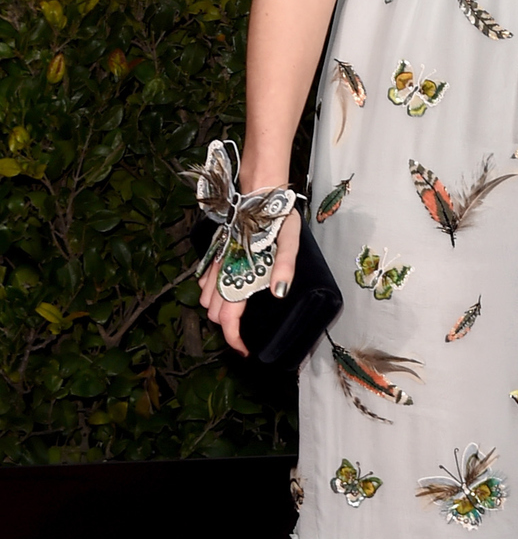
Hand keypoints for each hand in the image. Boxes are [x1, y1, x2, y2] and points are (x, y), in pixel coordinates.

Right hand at [198, 208, 300, 357]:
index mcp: (241, 272)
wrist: (258, 189)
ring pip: (207, 299)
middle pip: (214, 313)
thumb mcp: (289, 239)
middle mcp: (224, 270)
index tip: (244, 349)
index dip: (234, 338)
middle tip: (247, 331)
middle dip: (228, 326)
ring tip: (240, 313)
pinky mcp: (216, 252)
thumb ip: (285, 265)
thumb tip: (278, 293)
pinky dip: (213, 293)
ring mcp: (217, 261)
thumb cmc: (277, 215)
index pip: (229, 318)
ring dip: (220, 310)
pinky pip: (206, 281)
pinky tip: (228, 291)